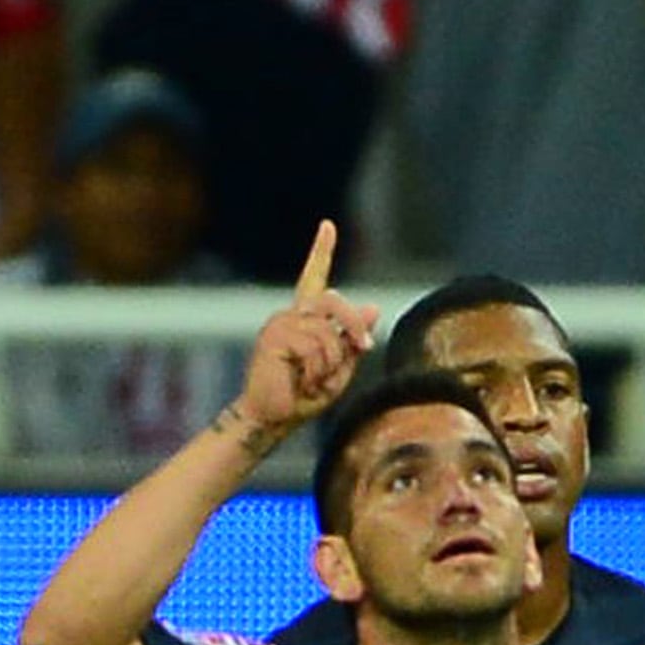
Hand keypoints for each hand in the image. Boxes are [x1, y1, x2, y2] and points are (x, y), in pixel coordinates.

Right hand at [229, 221, 376, 443]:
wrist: (271, 419)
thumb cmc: (303, 398)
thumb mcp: (340, 368)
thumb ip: (354, 340)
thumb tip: (372, 307)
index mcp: (306, 319)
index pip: (314, 279)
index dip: (321, 251)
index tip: (327, 225)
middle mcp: (292, 315)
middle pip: (334, 300)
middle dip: (355, 326)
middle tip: (365, 349)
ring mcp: (281, 324)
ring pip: (328, 330)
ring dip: (331, 362)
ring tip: (312, 380)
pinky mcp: (275, 336)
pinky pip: (314, 346)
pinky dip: (317, 370)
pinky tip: (300, 382)